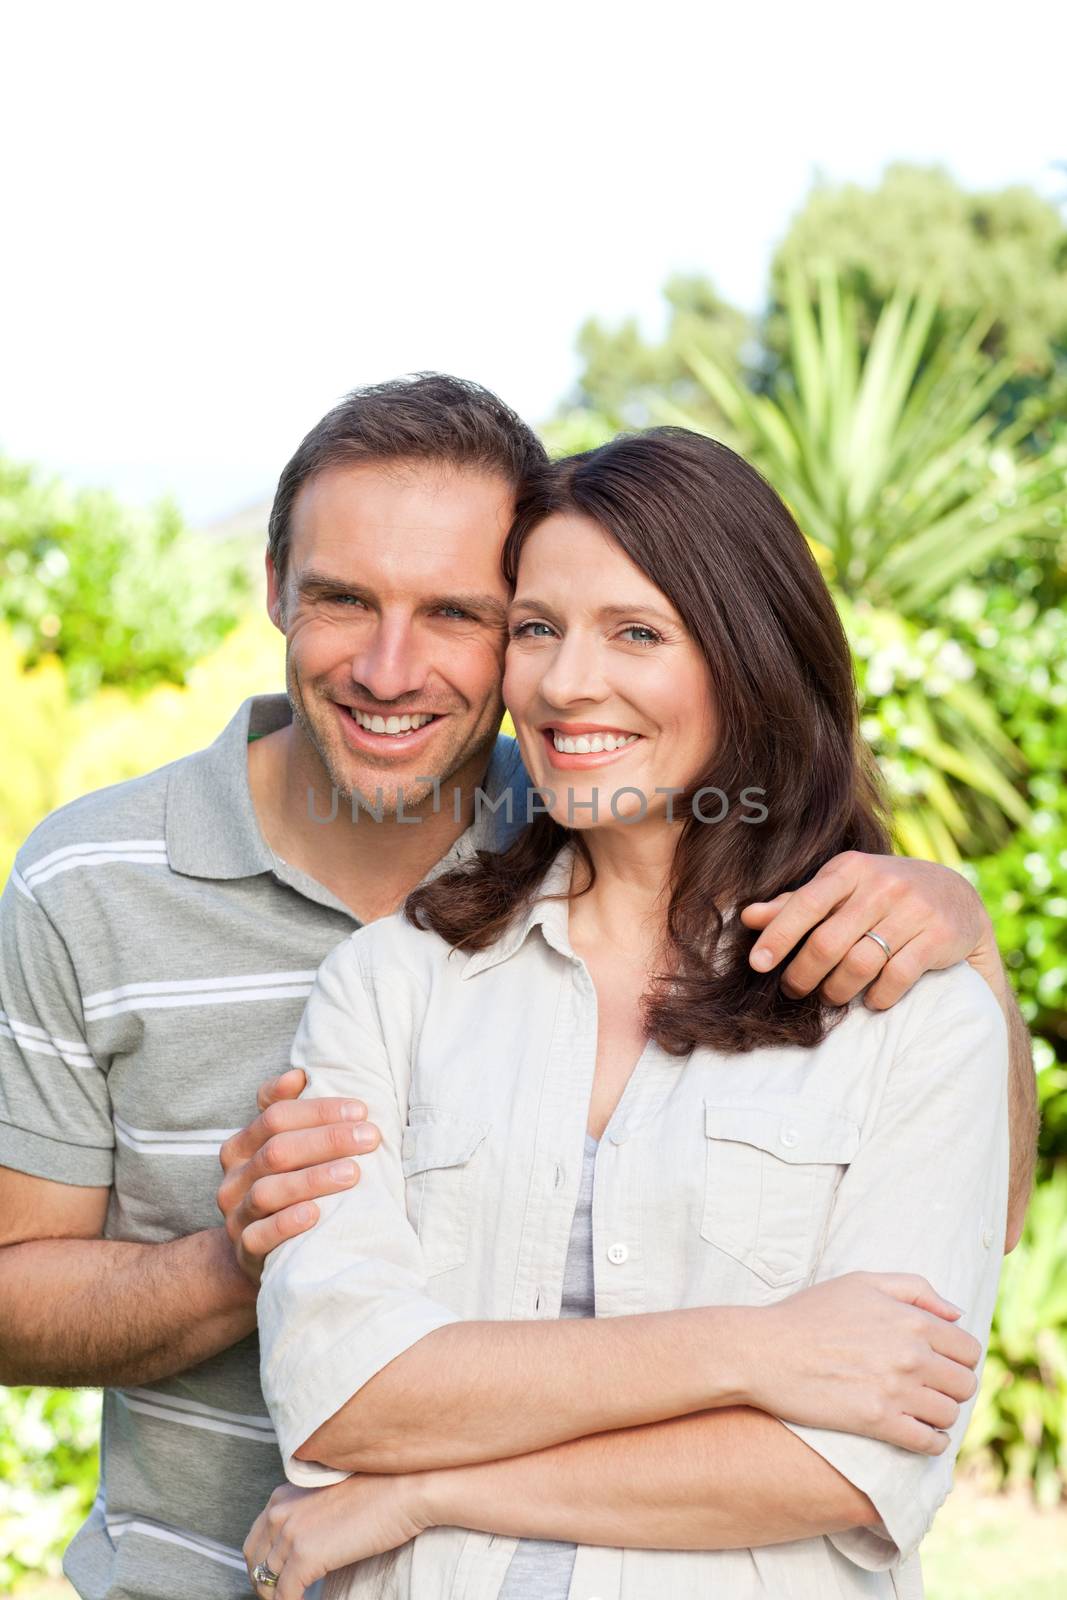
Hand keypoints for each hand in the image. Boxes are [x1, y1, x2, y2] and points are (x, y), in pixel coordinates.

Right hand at [217, 1069, 380, 1282]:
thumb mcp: (281, 1146)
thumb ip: (286, 1109)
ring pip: (268, 1191)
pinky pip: (259, 1237)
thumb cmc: (284, 1185)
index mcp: (242, 1145)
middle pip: (277, 1151)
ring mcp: (236, 1214)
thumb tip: (299, 1075)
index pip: (275, 1116)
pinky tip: (314, 1214)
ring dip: (313, 1179)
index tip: (360, 1111)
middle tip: (369, 1138)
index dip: (318, 1111)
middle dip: (327, 1141)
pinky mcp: (244, 1250)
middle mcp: (234, 1177)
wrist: (258, 1249)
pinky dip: (286, 1224)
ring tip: (353, 1173)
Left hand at [245, 1475, 431, 1598]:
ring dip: (278, 1597)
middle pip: (254, 1562)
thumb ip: (306, 1515)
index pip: (256, 1539)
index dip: (262, 1564)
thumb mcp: (327, 1497)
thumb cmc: (377, 1492)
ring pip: (267, 1583)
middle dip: (264, 1584)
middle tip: (281, 1596)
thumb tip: (304, 1544)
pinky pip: (284, 1596)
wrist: (402, 1490)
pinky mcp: (305, 1557)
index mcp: (283, 1495)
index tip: (275, 1578)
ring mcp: (290, 1534)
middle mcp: (279, 1512)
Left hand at [741, 850, 1005, 1009]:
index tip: (757, 965)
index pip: (805, 904)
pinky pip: (897, 977)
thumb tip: (749, 917)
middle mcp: (881, 885)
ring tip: (831, 996)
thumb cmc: (882, 894)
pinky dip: (878, 997)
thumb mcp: (842, 889)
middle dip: (804, 974)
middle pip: (828, 942)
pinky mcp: (938, 936)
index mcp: (850, 868)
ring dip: (838, 990)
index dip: (778, 937)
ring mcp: (912, 910)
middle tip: (795, 990)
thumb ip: (797, 904)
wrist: (956, 896)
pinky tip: (872, 1000)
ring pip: (860, 964)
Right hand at [743, 1272, 980, 1453]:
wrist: (765, 1351)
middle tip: (930, 1387)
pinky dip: (931, 1442)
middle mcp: (911, 1355)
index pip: (968, 1348)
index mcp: (911, 1319)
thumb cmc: (810, 1313)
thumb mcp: (861, 1282)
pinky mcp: (878, 1422)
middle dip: (952, 1386)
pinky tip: (919, 1433)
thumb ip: (915, 1289)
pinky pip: (928, 1442)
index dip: (958, 1357)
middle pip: (964, 1384)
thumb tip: (956, 1314)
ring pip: (949, 1414)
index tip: (942, 1362)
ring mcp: (896, 1391)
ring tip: (921, 1409)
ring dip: (940, 1414)